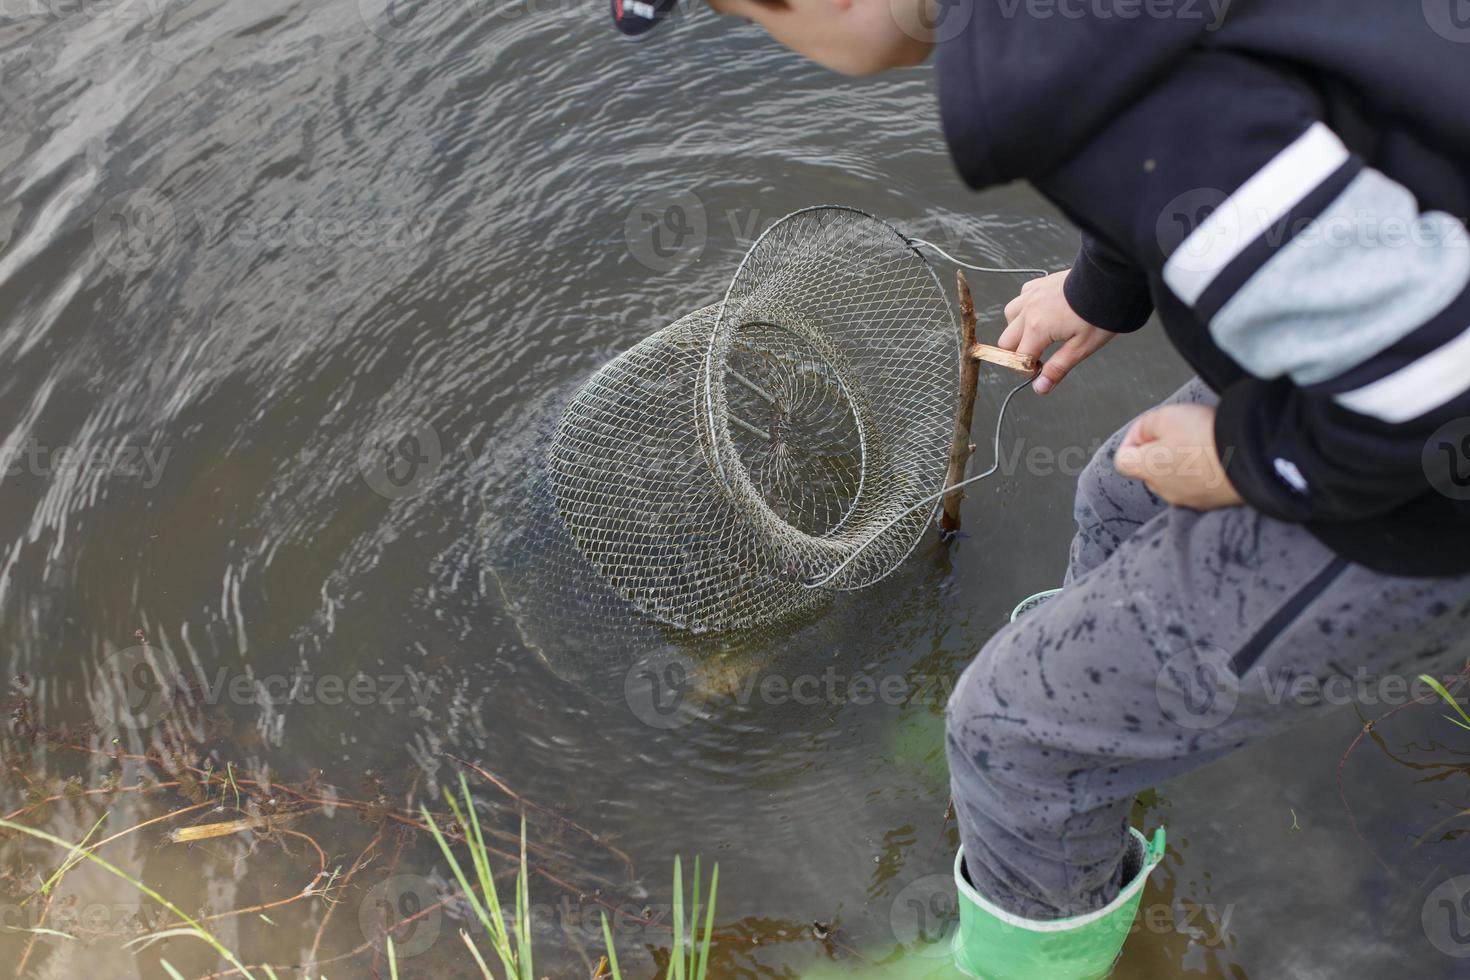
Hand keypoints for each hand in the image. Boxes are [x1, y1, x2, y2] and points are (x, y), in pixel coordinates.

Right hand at [1000, 270, 1115, 394]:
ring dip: (1018, 330)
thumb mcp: (1081, 348)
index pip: (1019, 359)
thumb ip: (1057, 368)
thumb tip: (1039, 389)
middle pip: (1006, 341)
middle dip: (1018, 353)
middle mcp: (1028, 311)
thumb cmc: (1098, 314)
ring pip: (1009, 317)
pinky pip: (1021, 298)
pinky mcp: (1039, 284)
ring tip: (1038, 334)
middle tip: (1039, 356)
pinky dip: (1025, 308)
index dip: (1029, 369)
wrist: (1109, 279)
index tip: (1043, 370)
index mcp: (1036, 329)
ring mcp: (1031, 295)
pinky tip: (1040, 312)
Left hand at [1114, 404, 1243, 510]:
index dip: (1132, 440)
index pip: (1122, 461)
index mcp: (1148, 469)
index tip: (1150, 430)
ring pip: (1175, 478)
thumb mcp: (1168, 416)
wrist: (1252, 457)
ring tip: (1201, 443)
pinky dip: (1203, 473)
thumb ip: (1147, 425)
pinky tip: (1216, 457)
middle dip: (1158, 451)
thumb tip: (1145, 433)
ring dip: (1182, 462)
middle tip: (1179, 433)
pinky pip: (1199, 486)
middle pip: (1150, 470)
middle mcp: (1165, 490)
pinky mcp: (1213, 502)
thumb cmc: (1207, 436)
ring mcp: (1190, 499)